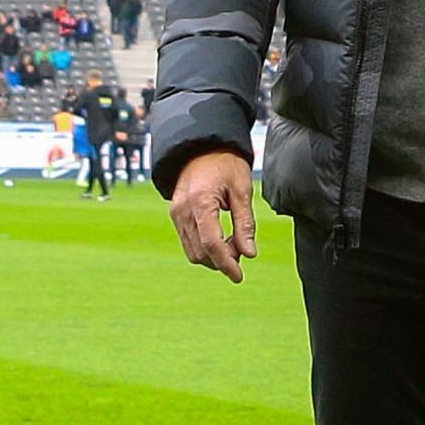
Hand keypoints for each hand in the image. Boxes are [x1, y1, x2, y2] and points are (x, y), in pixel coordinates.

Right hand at [167, 149, 256, 280]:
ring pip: (192, 251)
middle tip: (243, 249)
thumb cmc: (225, 164)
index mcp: (200, 201)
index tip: (239, 277)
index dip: (226, 264)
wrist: (201, 147)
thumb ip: (245, 223)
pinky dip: (205, 247)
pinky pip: (188, 241)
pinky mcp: (175, 215)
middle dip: (222, 260)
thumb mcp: (242, 190)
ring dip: (213, 256)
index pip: (211, 243)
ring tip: (234, 242)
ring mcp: (175, 214)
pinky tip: (222, 238)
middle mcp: (182, 210)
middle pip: (200, 252)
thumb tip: (249, 254)